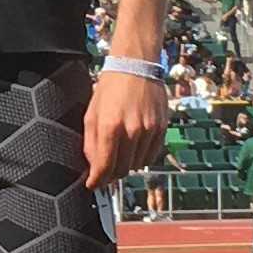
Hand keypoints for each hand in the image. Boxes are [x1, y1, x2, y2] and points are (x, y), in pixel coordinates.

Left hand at [83, 72, 169, 188]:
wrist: (135, 67)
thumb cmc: (110, 88)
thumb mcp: (91, 113)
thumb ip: (91, 141)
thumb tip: (93, 165)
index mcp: (110, 126)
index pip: (104, 166)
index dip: (97, 180)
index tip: (92, 185)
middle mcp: (132, 130)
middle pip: (121, 169)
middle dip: (110, 174)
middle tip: (104, 171)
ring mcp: (149, 131)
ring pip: (137, 165)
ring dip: (126, 165)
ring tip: (118, 154)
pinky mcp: (161, 129)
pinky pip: (151, 155)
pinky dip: (141, 157)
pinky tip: (133, 148)